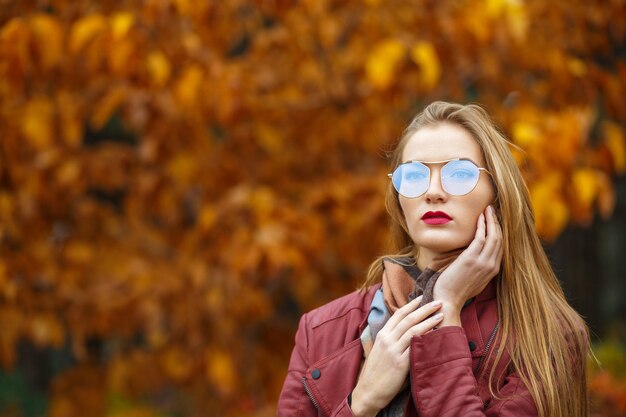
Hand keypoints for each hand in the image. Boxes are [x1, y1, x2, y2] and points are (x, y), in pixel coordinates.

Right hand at [350, 297, 443, 416]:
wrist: (368, 391)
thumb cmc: (374, 372)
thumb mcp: (377, 350)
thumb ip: (387, 339)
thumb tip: (399, 330)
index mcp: (382, 335)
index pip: (398, 314)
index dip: (410, 305)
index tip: (421, 298)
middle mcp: (387, 340)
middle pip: (409, 319)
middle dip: (424, 309)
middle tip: (438, 302)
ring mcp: (394, 351)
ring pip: (414, 330)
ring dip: (429, 320)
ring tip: (441, 314)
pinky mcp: (401, 364)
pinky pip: (416, 347)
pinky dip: (426, 338)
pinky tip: (435, 334)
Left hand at [433, 205, 502, 326]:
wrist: (447, 300)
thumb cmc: (455, 290)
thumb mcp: (473, 279)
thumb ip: (479, 268)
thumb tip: (476, 258)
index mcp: (493, 270)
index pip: (500, 247)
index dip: (499, 231)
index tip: (495, 220)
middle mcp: (492, 266)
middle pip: (500, 239)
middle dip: (497, 223)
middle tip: (493, 210)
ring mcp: (483, 262)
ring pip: (493, 236)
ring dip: (491, 220)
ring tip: (488, 208)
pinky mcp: (471, 259)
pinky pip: (481, 237)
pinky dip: (482, 225)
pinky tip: (480, 216)